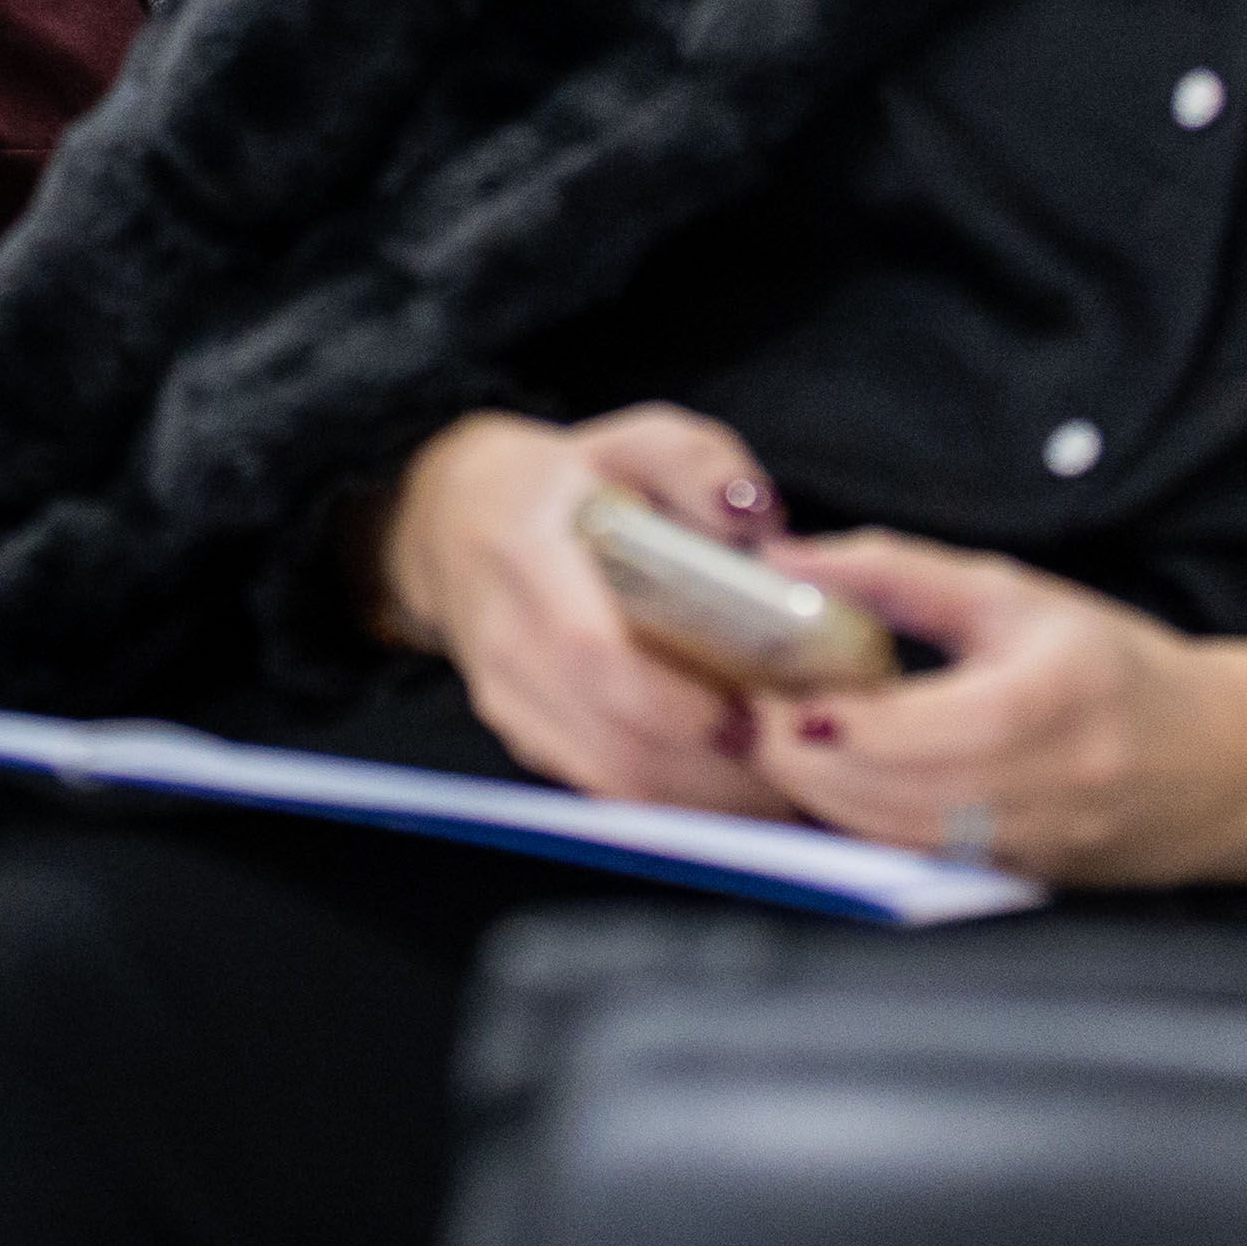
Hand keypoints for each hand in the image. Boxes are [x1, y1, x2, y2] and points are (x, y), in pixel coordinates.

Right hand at [372, 405, 801, 816]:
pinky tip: (732, 787)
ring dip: (701, 800)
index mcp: (527, 557)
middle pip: (612, 741)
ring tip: (779, 785)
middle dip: (712, 769)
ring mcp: (508, 700)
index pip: (593, 653)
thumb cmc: (559, 485)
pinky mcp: (522, 738)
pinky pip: (604, 791)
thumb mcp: (623, 442)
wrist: (454, 521)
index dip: (674, 700)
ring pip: (611, 782)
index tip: (749, 710)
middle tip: (793, 758)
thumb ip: (694, 461)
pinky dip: (674, 803)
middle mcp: (505, 642)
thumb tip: (755, 516)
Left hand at [743, 531, 1246, 889]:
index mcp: (1030, 707)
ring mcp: (1022, 850)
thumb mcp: (1013, 596)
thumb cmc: (1121, 668)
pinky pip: (911, 861)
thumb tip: (786, 561)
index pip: (883, 730)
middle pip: (869, 792)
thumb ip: (894, 574)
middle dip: (789, 759)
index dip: (800, 717)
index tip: (751, 687)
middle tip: (744, 716)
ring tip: (777, 746)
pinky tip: (835, 789)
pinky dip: (860, 827)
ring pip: (881, 836)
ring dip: (815, 798)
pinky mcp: (1015, 883)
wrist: (1228, 766)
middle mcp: (1029, 791)